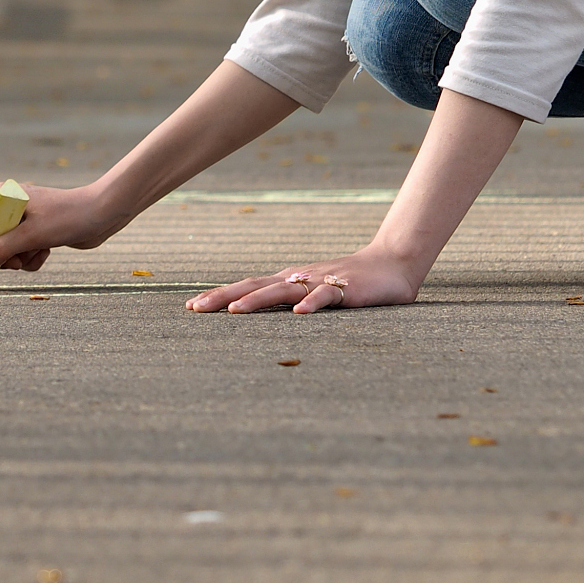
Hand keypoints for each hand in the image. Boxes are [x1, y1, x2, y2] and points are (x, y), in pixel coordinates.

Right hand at [0, 181, 122, 276]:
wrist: (102, 213)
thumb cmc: (67, 217)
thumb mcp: (32, 236)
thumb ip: (2, 249)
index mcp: (1, 197)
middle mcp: (6, 205)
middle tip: (16, 262)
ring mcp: (20, 218)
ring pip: (2, 249)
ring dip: (18, 258)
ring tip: (36, 252)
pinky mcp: (33, 230)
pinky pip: (19, 252)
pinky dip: (30, 257)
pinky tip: (46, 251)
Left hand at [186, 245, 422, 313]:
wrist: (392, 264)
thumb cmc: (351, 283)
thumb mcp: (314, 293)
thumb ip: (293, 303)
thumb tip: (265, 317)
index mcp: (288, 281)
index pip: (247, 287)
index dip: (220, 295)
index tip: (191, 307)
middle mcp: (297, 278)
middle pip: (255, 286)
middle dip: (224, 297)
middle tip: (195, 309)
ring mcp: (319, 282)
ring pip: (282, 290)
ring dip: (257, 300)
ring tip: (233, 312)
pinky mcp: (344, 289)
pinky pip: (325, 296)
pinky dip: (311, 304)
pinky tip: (299, 314)